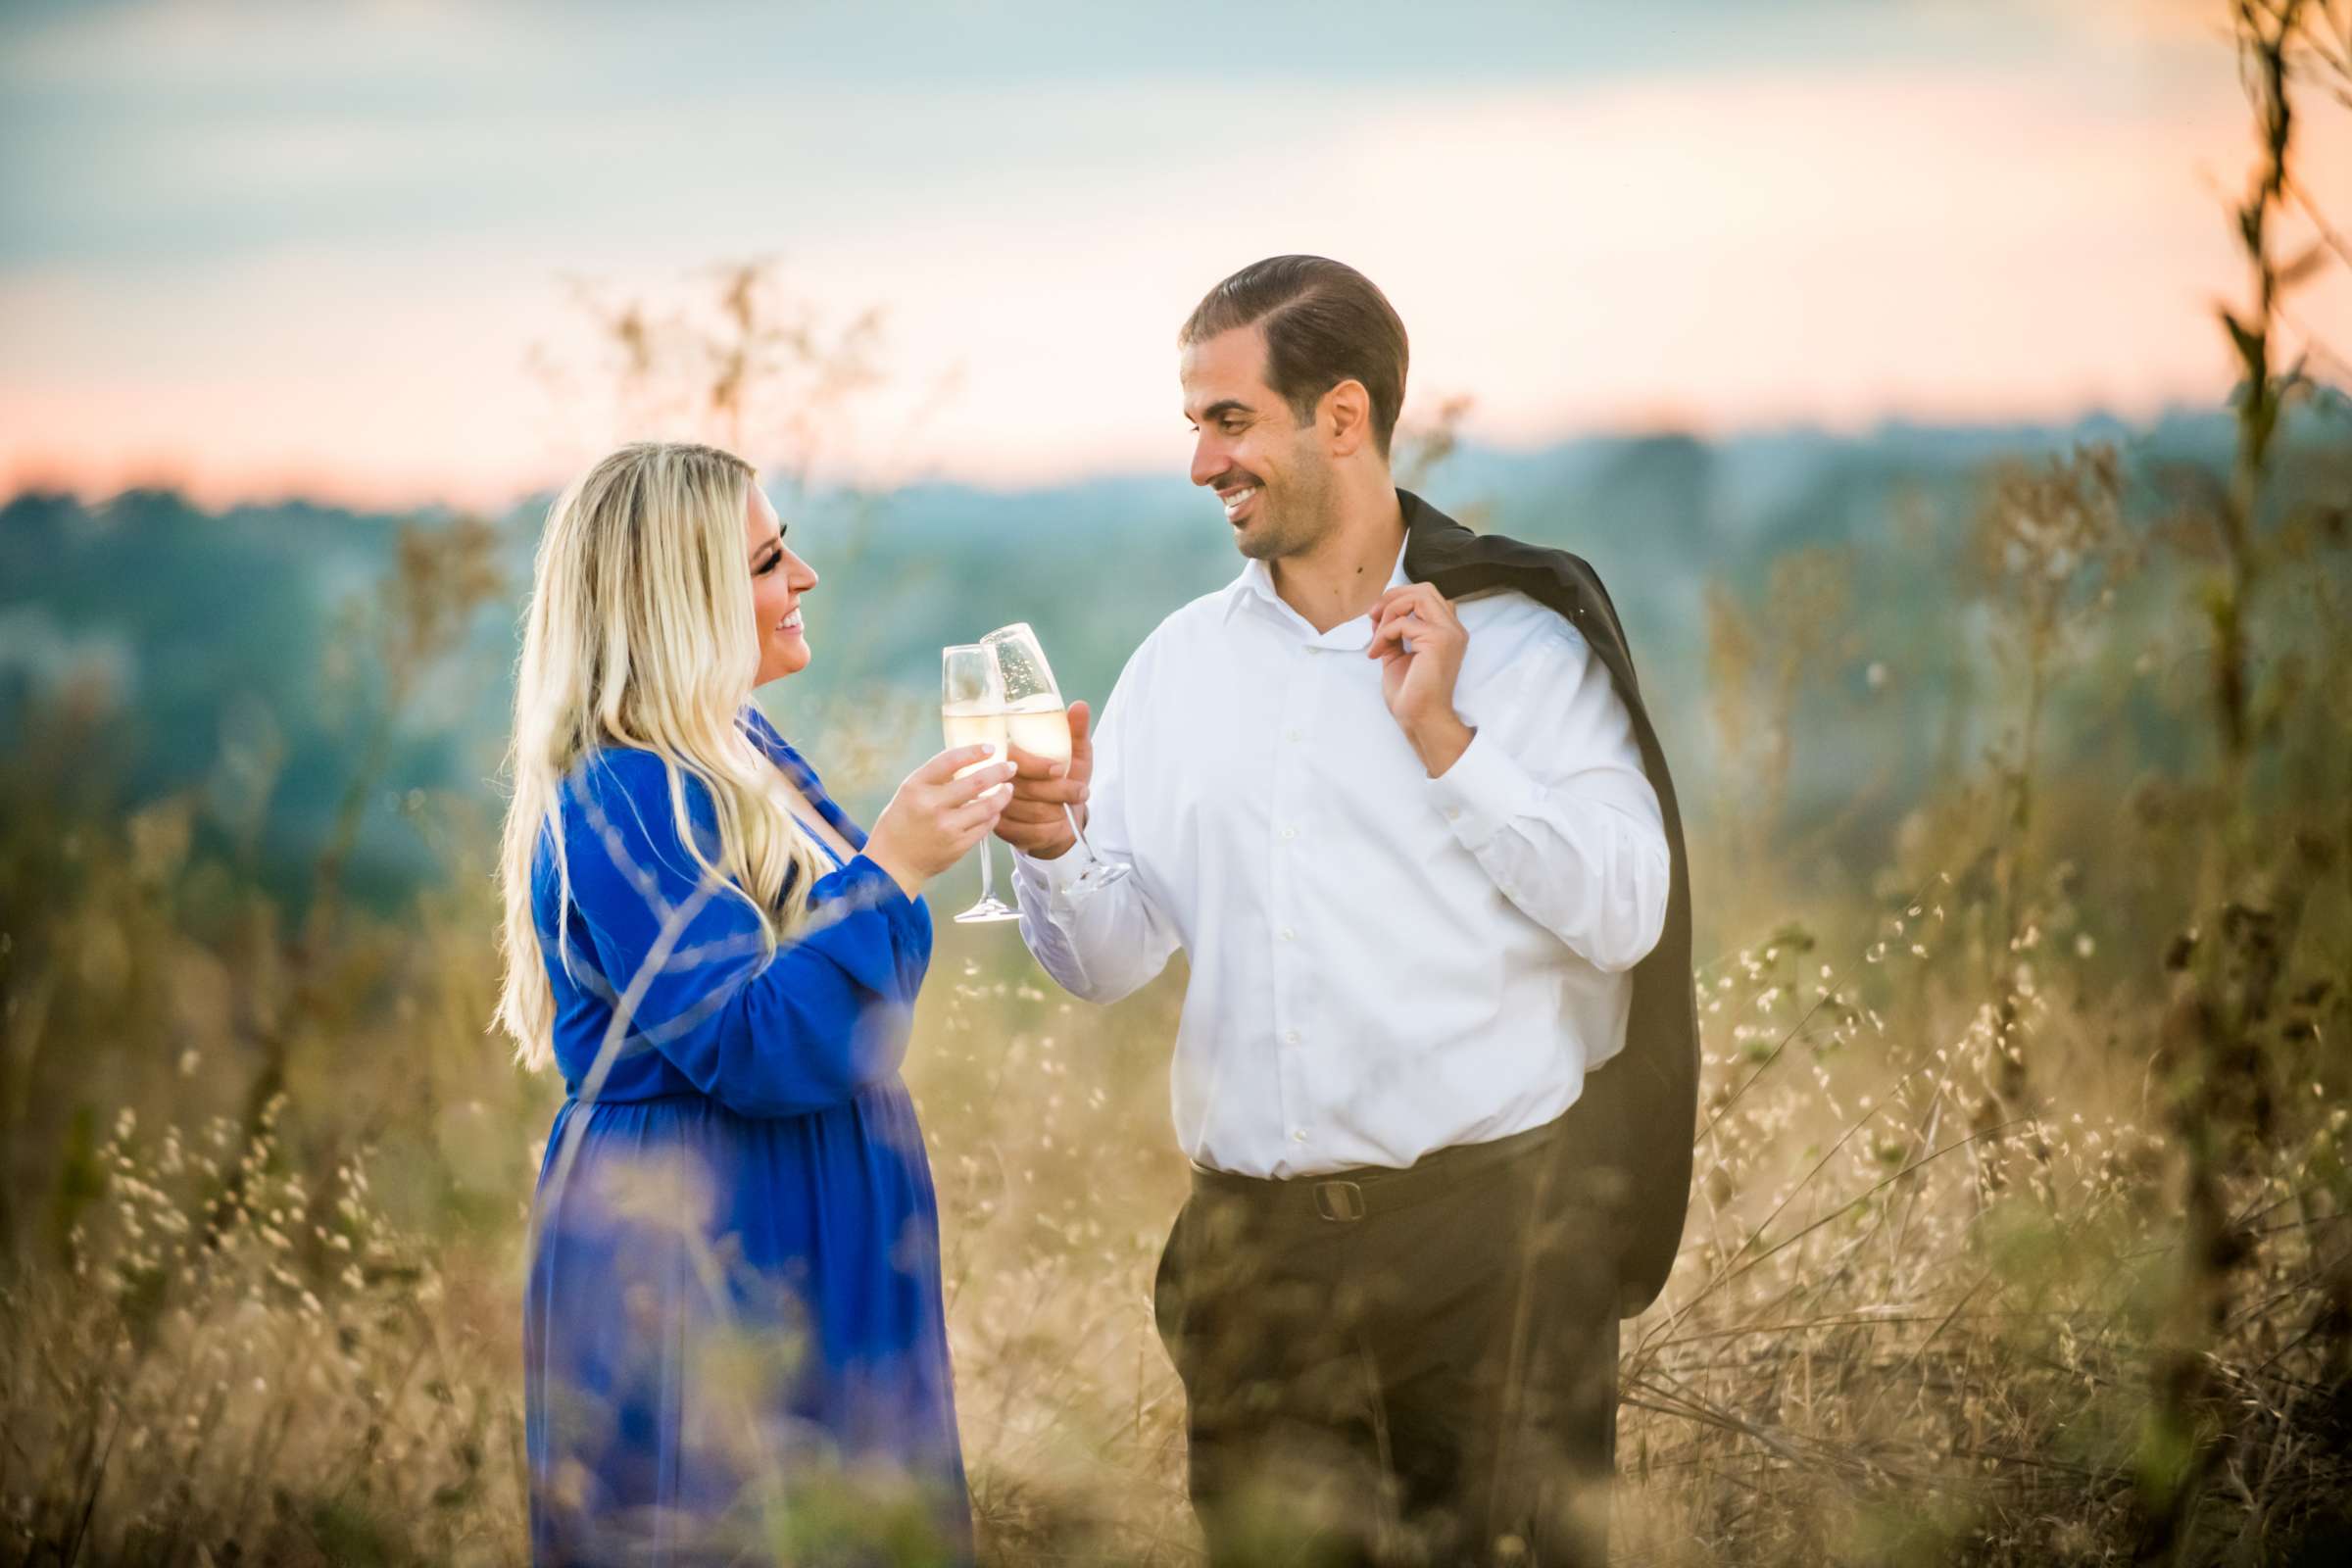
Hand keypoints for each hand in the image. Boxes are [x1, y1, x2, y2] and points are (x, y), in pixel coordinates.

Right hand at [863, 746, 1015, 896]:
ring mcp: (947, 827)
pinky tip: (995, 811)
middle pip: (977, 782)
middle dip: (999, 771)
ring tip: (1008, 789)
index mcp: (915, 787)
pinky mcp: (958, 845)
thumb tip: (970, 761)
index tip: (990, 748)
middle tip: (1010, 766)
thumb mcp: (909, 792)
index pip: (950, 760)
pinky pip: (986, 826)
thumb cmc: (901, 822)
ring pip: (988, 806)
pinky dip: (993, 815)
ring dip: (1003, 795)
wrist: (893, 863)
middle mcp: (931, 805)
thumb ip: (935, 778)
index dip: (974, 751)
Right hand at [996, 699, 1092, 859]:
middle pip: (1029, 788)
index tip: (1062, 770)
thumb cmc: (1066, 780)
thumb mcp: (1076, 755)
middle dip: (1061, 792)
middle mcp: (998, 779)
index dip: (1040, 766)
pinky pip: (1027, 833)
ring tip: (1067, 807)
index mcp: (1011, 755)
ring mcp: (997, 804)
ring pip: (1031, 812)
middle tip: (1081, 792)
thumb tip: (1080, 705)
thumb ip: (1076, 732)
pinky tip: (1054, 824)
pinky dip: (1048, 830)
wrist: (1062, 818)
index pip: (1018, 759)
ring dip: (1057, 812)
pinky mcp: (1000, 829)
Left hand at [1366, 583, 1473, 775]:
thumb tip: (1378, 614)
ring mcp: (1449, 633)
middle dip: (1394, 596)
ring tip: (1377, 637)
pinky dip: (1384, 634)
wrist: (1419, 719)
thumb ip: (1393, 633)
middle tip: (1373, 615)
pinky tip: (1377, 654)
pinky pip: (1403, 622)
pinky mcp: (1438, 640)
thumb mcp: (1398, 655)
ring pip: (1418, 596)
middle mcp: (1453, 629)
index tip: (1377, 618)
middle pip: (1425, 590)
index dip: (1399, 599)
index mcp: (1448, 632)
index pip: (1427, 597)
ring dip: (1390, 611)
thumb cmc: (1411, 694)